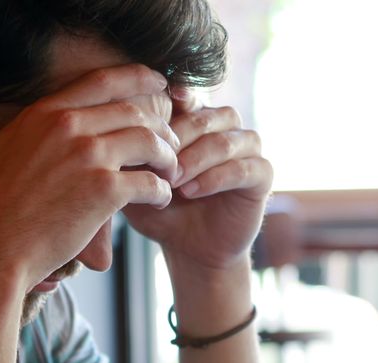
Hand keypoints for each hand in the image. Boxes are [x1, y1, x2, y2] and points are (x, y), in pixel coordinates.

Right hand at [0, 64, 178, 291]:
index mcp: (43, 114)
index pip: (105, 81)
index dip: (140, 80)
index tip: (159, 87)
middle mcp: (69, 126)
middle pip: (137, 108)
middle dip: (162, 123)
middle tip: (171, 142)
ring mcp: (88, 155)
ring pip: (152, 141)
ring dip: (167, 157)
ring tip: (169, 174)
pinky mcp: (105, 189)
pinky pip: (152, 181)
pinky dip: (161, 191)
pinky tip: (158, 200)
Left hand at [123, 89, 272, 272]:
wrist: (190, 249)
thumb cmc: (161, 211)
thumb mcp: (139, 180)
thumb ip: (130, 155)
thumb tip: (114, 129)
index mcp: (196, 119)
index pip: (186, 98)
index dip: (170, 104)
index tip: (151, 116)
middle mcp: (226, 127)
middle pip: (206, 116)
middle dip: (180, 138)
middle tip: (158, 163)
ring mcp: (248, 149)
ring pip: (226, 139)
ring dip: (197, 158)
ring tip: (173, 181)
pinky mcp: (263, 175)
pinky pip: (244, 168)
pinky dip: (216, 178)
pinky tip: (192, 191)